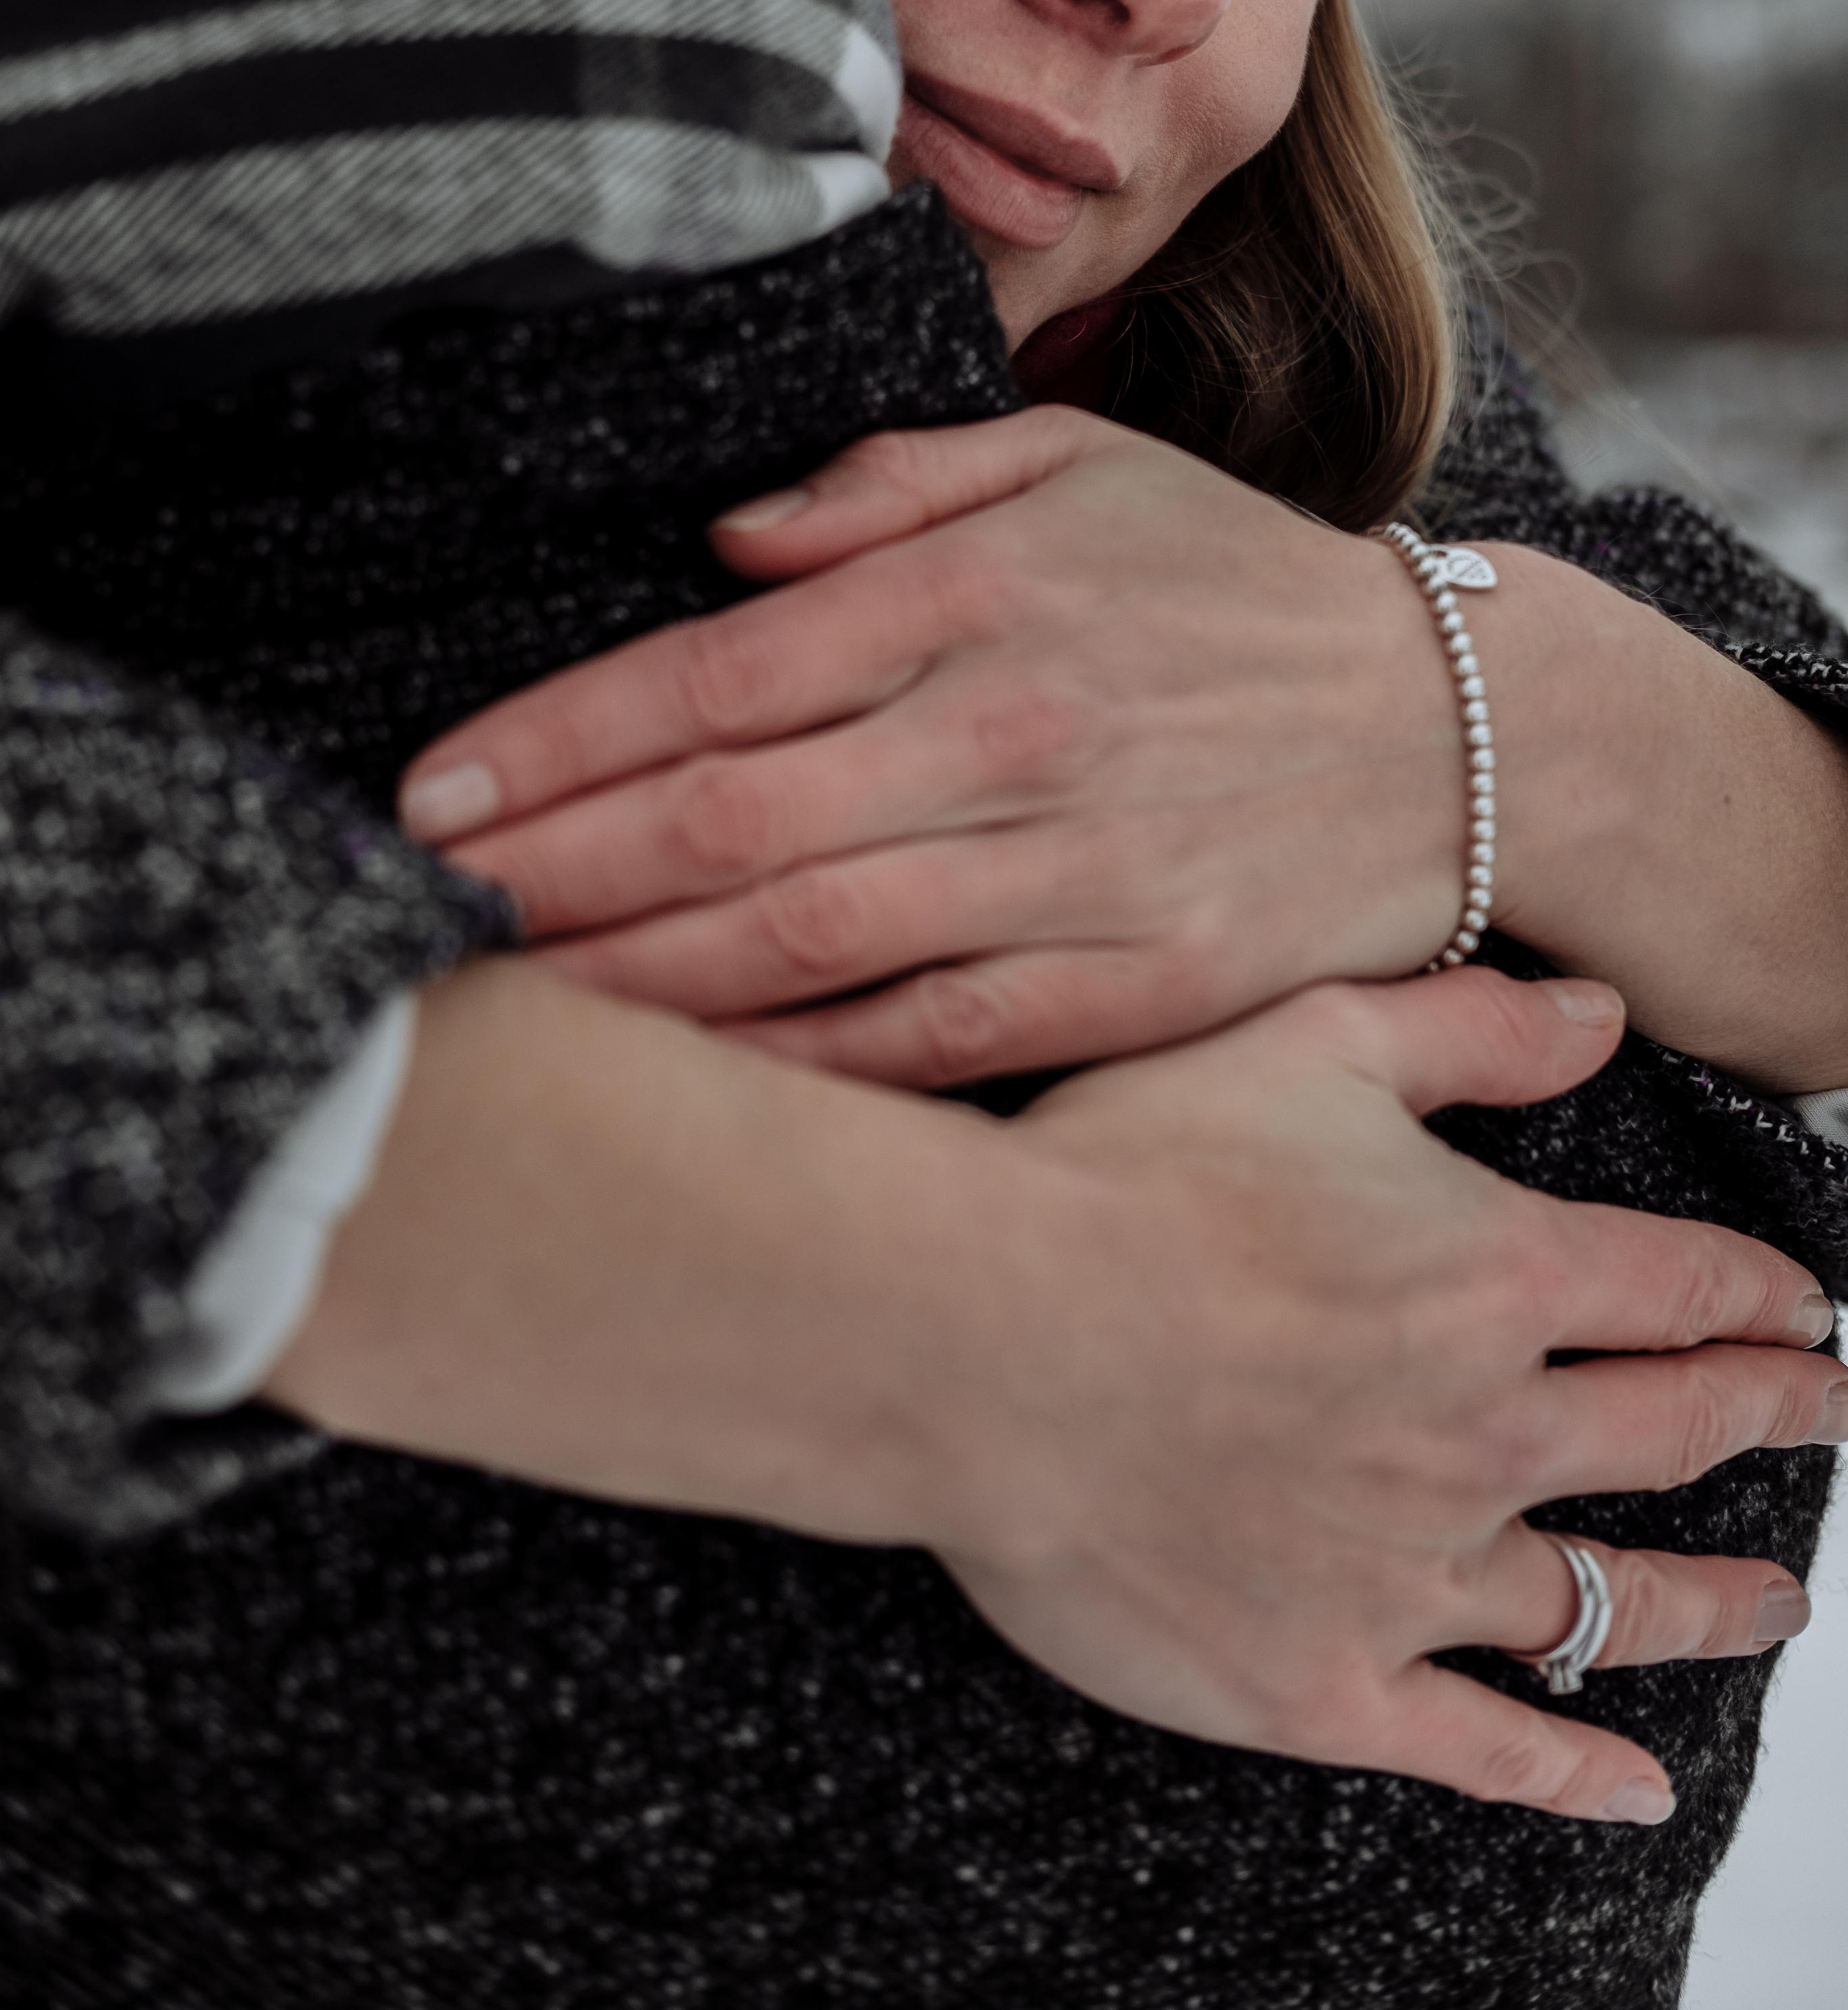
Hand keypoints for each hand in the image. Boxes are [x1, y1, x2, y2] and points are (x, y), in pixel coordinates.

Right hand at [270, 960, 1844, 1823]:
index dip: (1759, 1293)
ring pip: (1605, 1600)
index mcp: (1493, 1278)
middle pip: (1675, 1434)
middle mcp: (1485, 1432)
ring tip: (1779, 1603)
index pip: (1679, 1288)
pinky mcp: (1324, 1681)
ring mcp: (1411, 1572)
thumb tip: (1602, 1018)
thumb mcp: (1307, 1042)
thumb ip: (1468, 1031)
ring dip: (1709, 1601)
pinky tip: (1631, 1786)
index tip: (1806, 1306)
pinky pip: (1484, 1749)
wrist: (981, 1337)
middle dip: (1771, 1419)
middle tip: (1824, 1420)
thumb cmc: (1122, 1180)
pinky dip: (1573, 1772)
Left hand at [400, 409, 1469, 1080]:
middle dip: (547, 875)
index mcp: (984, 591)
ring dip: (632, 986)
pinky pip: (927, 1047)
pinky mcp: (1135, 990)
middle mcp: (1014, 731)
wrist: (1464, 733)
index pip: (713, 671)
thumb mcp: (1084, 469)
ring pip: (805, 949)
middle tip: (417, 916)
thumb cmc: (1238, 587)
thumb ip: (892, 489)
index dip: (552, 741)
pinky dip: (793, 1071)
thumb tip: (729, 541)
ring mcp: (1077, 873)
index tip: (432, 796)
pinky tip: (686, 1086)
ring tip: (503, 1010)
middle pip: (726, 823)